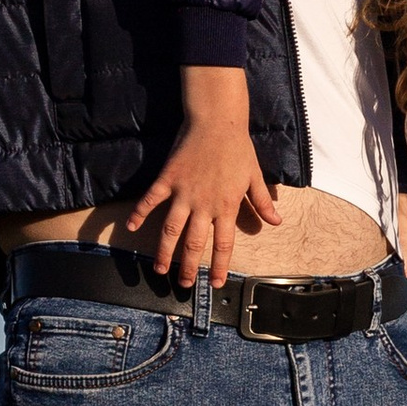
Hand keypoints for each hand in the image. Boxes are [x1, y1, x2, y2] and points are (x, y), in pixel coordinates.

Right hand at [126, 71, 280, 287]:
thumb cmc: (238, 148)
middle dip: (189, 267)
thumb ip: (262, 201)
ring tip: (159, 270)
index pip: (223, 243)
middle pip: (194, 243)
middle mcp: (203, 205)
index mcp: (226, 206)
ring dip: (164, 252)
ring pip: (170, 229)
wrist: (217, 121)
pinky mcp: (167, 179)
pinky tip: (130, 227)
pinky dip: (140, 213)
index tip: (216, 283)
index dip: (220, 265)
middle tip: (184, 285)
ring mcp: (183, 193)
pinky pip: (151, 200)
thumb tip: (276, 222)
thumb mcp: (254, 176)